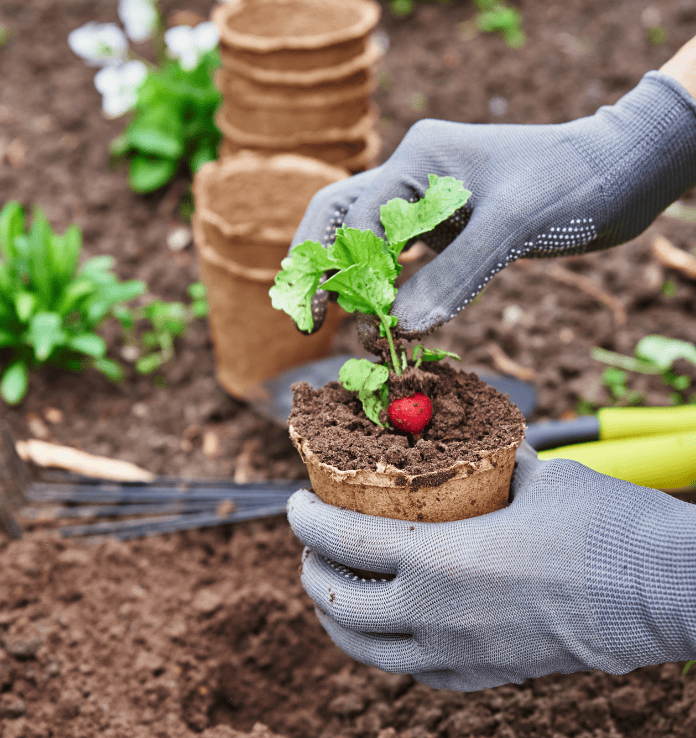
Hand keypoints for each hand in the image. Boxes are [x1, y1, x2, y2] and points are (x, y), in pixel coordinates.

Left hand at [287, 442, 695, 690]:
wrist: (664, 593)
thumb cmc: (603, 527)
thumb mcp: (538, 480)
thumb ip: (492, 470)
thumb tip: (476, 453)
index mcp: (442, 561)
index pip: (344, 541)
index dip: (306, 521)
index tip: (294, 504)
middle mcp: (437, 618)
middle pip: (340, 603)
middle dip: (311, 569)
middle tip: (310, 543)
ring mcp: (459, 657)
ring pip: (366, 650)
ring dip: (336, 616)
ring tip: (332, 586)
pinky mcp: (484, 678)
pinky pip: (410, 669)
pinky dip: (382, 644)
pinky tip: (386, 623)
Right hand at [293, 71, 695, 333]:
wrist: (620, 174)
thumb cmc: (572, 182)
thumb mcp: (515, 224)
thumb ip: (455, 274)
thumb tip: (399, 328)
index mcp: (418, 158)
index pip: (361, 221)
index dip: (354, 274)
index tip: (360, 320)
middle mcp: (413, 176)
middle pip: (339, 217)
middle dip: (317, 265)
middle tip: (307, 319)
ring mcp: (427, 202)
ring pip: (364, 239)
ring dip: (346, 278)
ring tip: (328, 321)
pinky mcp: (446, 229)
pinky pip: (400, 259)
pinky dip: (384, 287)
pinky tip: (379, 315)